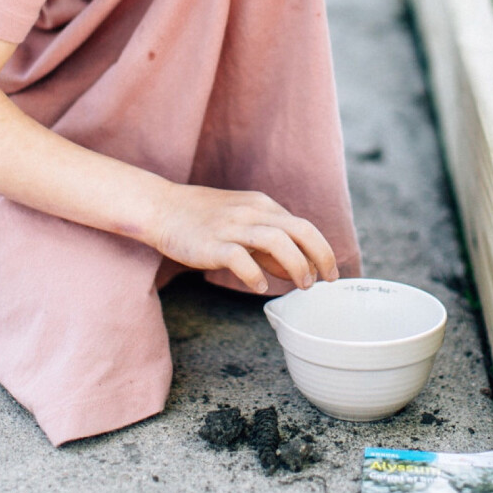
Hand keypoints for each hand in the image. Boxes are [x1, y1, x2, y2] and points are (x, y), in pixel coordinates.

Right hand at [147, 182, 340, 293]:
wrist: (163, 208)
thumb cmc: (204, 220)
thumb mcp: (242, 223)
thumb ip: (268, 246)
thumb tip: (295, 270)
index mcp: (262, 205)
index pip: (303, 226)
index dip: (321, 250)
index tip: (329, 272)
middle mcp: (252, 212)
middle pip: (299, 229)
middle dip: (320, 255)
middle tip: (326, 280)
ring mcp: (232, 226)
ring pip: (277, 240)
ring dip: (296, 265)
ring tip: (301, 285)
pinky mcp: (212, 243)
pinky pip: (240, 258)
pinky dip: (255, 274)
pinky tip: (259, 287)